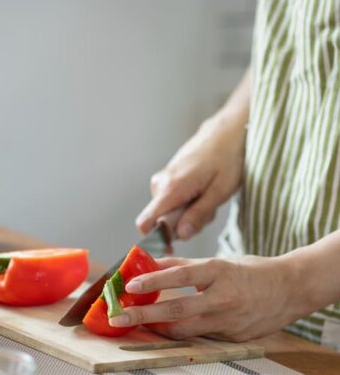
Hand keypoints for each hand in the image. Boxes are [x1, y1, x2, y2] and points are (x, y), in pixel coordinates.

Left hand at [108, 255, 300, 341]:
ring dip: (156, 328)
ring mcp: (228, 322)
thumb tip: (150, 265)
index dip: (153, 281)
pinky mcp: (233, 338)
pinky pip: (199, 337)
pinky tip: (164, 330)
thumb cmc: (250, 272)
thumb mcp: (219, 262)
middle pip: (176, 310)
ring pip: (184, 330)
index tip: (129, 286)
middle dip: (143, 315)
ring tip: (136, 323)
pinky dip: (179, 333)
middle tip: (118, 318)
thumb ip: (185, 267)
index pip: (180, 277)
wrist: (291, 289)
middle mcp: (223, 298)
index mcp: (219, 272)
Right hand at [136, 71, 250, 238]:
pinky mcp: (168, 177)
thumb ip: (198, 215)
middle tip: (208, 212)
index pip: (145, 222)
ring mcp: (162, 179)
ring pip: (169, 211)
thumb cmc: (228, 158)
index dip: (155, 239)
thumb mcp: (220, 192)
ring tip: (209, 197)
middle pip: (161, 220)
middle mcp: (160, 183)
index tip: (173, 245)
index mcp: (171, 188)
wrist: (229, 130)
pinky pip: (172, 200)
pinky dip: (188, 202)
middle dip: (183, 224)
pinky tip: (204, 190)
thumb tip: (179, 235)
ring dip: (189, 213)